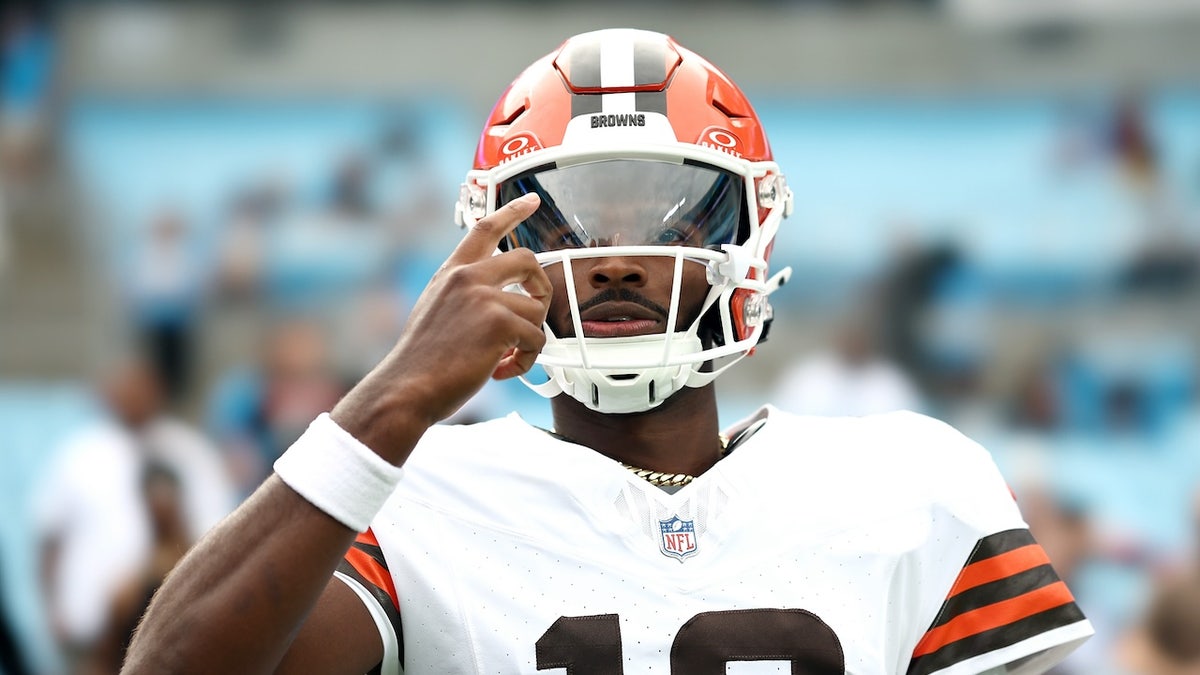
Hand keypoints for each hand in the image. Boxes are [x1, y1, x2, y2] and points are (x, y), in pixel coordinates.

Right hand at [331, 194, 549, 458]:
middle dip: (541, 285)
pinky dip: (526, 360)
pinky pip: (537, 338)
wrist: (406, 388)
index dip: (513, 211)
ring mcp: (484, 296)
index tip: (532, 200)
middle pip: (527, 259)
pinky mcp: (499, 322)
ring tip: (503, 360)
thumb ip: (463, 296)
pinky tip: (500, 371)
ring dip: (528, 340)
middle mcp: (467, 277)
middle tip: (536, 307)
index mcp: (451, 273)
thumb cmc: (421, 362)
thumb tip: (502, 304)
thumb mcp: (435, 311)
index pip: (484, 228)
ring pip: (536, 309)